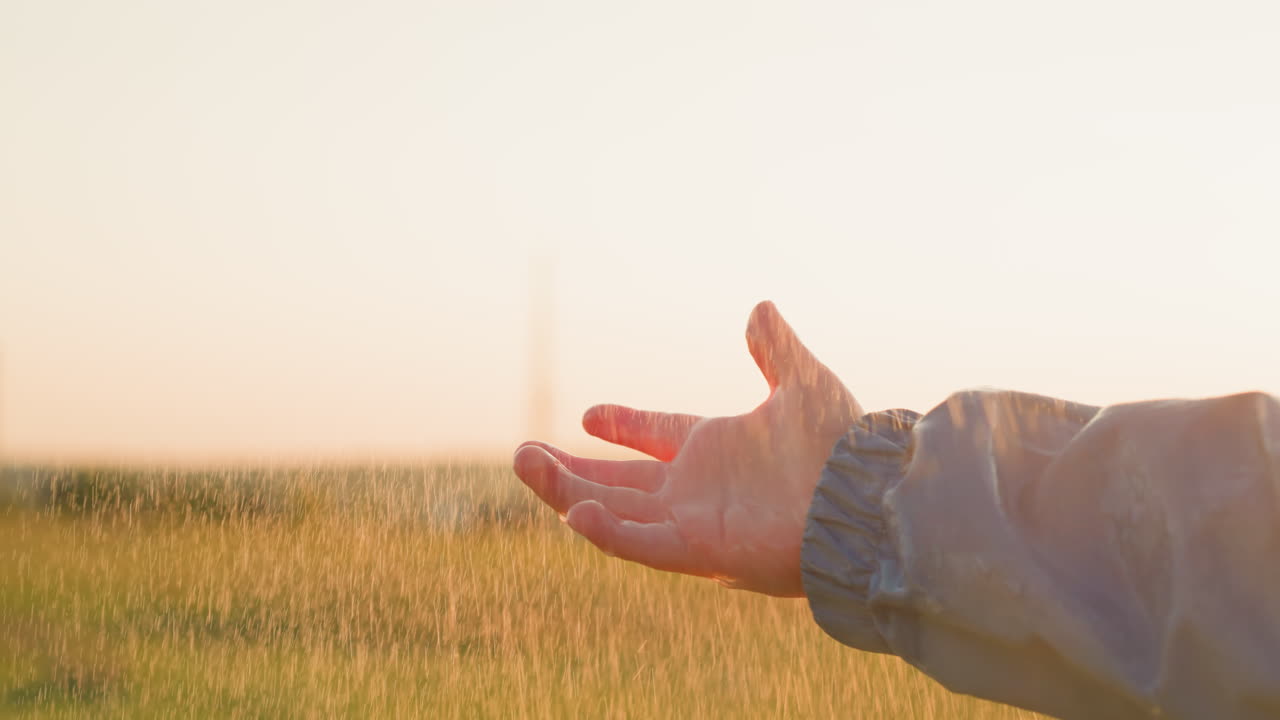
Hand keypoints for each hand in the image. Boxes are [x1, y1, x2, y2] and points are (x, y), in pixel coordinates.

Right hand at [513, 301, 862, 596]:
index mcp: (716, 449)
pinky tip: (573, 511)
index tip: (588, 415)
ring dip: (566, 491)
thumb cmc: (839, 447)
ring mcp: (693, 521)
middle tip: (523, 453)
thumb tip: (759, 308)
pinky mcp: (699, 551)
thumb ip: (775, 349)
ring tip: (523, 463)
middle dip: (569, 469)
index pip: (655, 436)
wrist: (867, 499)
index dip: (623, 425)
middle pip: (617, 481)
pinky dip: (607, 531)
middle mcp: (696, 488)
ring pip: (614, 510)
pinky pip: (641, 544)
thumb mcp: (803, 382)